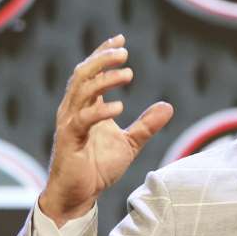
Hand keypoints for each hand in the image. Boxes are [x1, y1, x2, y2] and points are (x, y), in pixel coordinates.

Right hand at [40, 34, 173, 225]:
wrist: (78, 195)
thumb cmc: (97, 168)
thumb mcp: (129, 144)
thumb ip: (146, 125)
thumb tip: (168, 106)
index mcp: (85, 107)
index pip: (91, 73)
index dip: (103, 54)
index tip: (121, 40)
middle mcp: (73, 110)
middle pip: (83, 74)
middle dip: (102, 59)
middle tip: (124, 51)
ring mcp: (69, 124)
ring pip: (81, 91)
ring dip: (105, 79)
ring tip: (128, 73)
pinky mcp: (69, 140)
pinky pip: (83, 120)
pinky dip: (100, 111)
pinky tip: (120, 107)